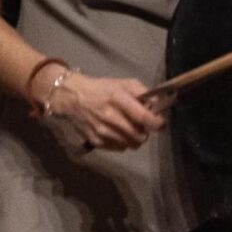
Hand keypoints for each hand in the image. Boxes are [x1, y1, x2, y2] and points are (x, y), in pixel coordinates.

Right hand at [46, 70, 164, 151]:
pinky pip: (120, 148)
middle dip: (146, 131)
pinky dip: (123, 142)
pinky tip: (118, 132)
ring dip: (135, 138)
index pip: (144, 117)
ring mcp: (102, 131)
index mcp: (117, 99)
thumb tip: (157, 105)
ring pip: (131, 144)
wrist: (71, 98)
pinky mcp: (96, 141)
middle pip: (140, 136)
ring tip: (129, 128)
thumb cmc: (101, 90)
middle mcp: (110, 117)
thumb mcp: (123, 84)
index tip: (160, 123)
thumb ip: (143, 92)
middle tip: (142, 124)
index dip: (157, 123)